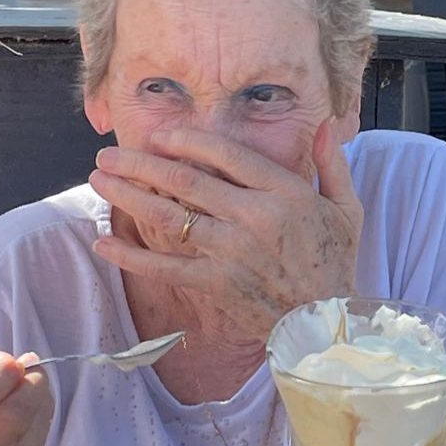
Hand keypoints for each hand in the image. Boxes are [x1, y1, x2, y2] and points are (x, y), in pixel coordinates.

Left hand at [89, 117, 363, 338]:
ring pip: (169, 217)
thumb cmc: (335, 262)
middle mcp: (253, 217)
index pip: (226, 154)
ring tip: (98, 180)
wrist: (326, 323)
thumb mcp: (347, 208)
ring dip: (128, 196)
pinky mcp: (215, 284)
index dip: (187, 140)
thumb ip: (332, 163)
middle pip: (186, 180)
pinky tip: (103, 243)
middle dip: (141, 162)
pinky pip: (165, 267)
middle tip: (109, 152)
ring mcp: (231, 252)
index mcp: (284, 193)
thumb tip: (325, 122)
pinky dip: (131, 256)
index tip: (159, 134)